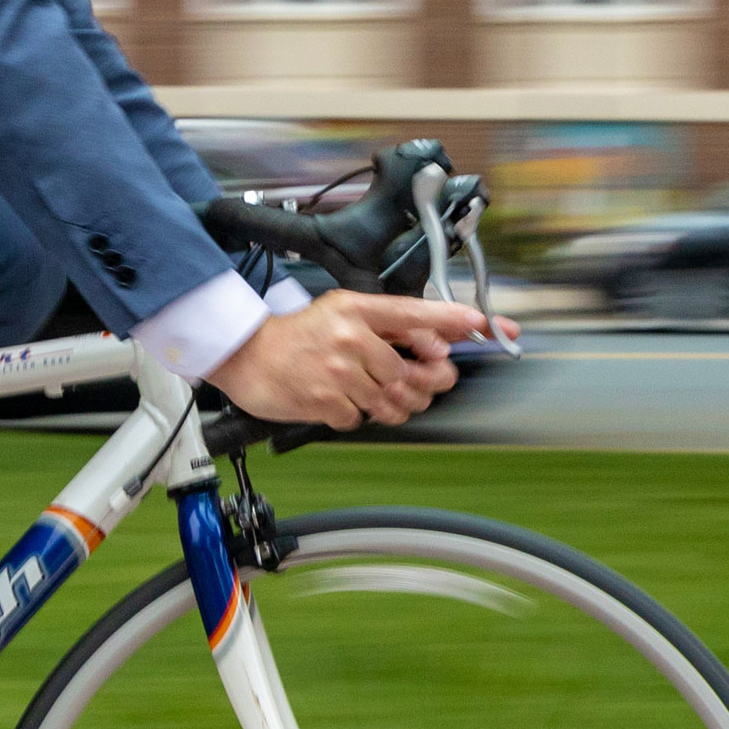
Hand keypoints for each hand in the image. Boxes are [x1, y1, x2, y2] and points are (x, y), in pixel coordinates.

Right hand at [207, 292, 509, 429]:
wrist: (249, 356)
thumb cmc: (298, 336)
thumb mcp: (342, 313)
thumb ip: (389, 325)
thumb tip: (440, 344)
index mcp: (358, 310)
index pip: (415, 312)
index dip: (451, 318)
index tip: (479, 322)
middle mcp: (351, 337)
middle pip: (412, 371)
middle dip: (423, 385)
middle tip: (420, 386)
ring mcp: (337, 370)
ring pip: (391, 401)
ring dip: (391, 405)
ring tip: (373, 395)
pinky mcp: (324, 400)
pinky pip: (359, 418)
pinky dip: (354, 415)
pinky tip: (340, 400)